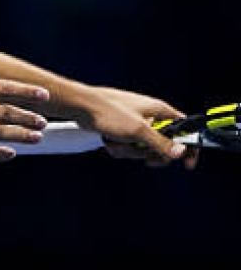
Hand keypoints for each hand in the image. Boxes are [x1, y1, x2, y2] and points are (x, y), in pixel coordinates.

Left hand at [75, 86, 192, 167]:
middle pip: (163, 144)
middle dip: (149, 153)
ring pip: (142, 147)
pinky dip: (119, 147)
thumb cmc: (108, 111)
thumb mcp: (138, 130)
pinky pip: (128, 145)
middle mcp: (150, 116)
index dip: (189, 147)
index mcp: (160, 111)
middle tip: (140, 153)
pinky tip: (109, 142)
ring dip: (129, 151)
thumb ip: (160, 143)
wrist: (79, 106)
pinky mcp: (122, 129)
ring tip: (116, 143)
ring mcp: (135, 123)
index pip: (186, 129)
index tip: (187, 163)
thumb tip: (180, 152)